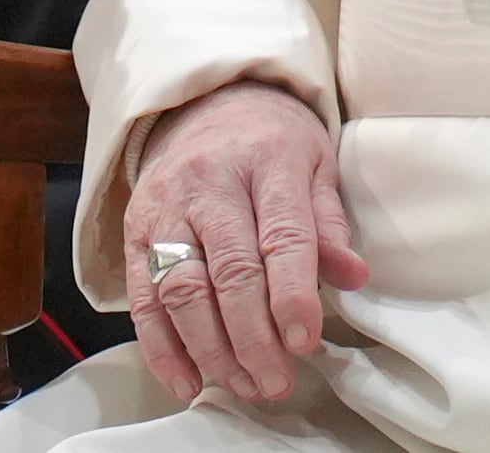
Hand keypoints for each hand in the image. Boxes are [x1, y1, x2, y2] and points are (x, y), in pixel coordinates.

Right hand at [122, 80, 366, 403]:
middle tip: (275, 380)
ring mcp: (165, 208)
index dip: (292, 294)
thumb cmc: (273, 141)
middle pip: (228, 271)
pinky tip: (188, 380)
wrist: (208, 104)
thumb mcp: (316, 164)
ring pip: (181, 290)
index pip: (282, 235)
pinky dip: (162, 348)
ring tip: (242, 385)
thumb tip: (354, 277)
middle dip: (252, 336)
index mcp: (268, 161)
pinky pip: (142, 299)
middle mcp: (211, 183)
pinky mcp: (135, 233)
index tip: (305, 340)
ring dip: (210, 350)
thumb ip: (329, 224)